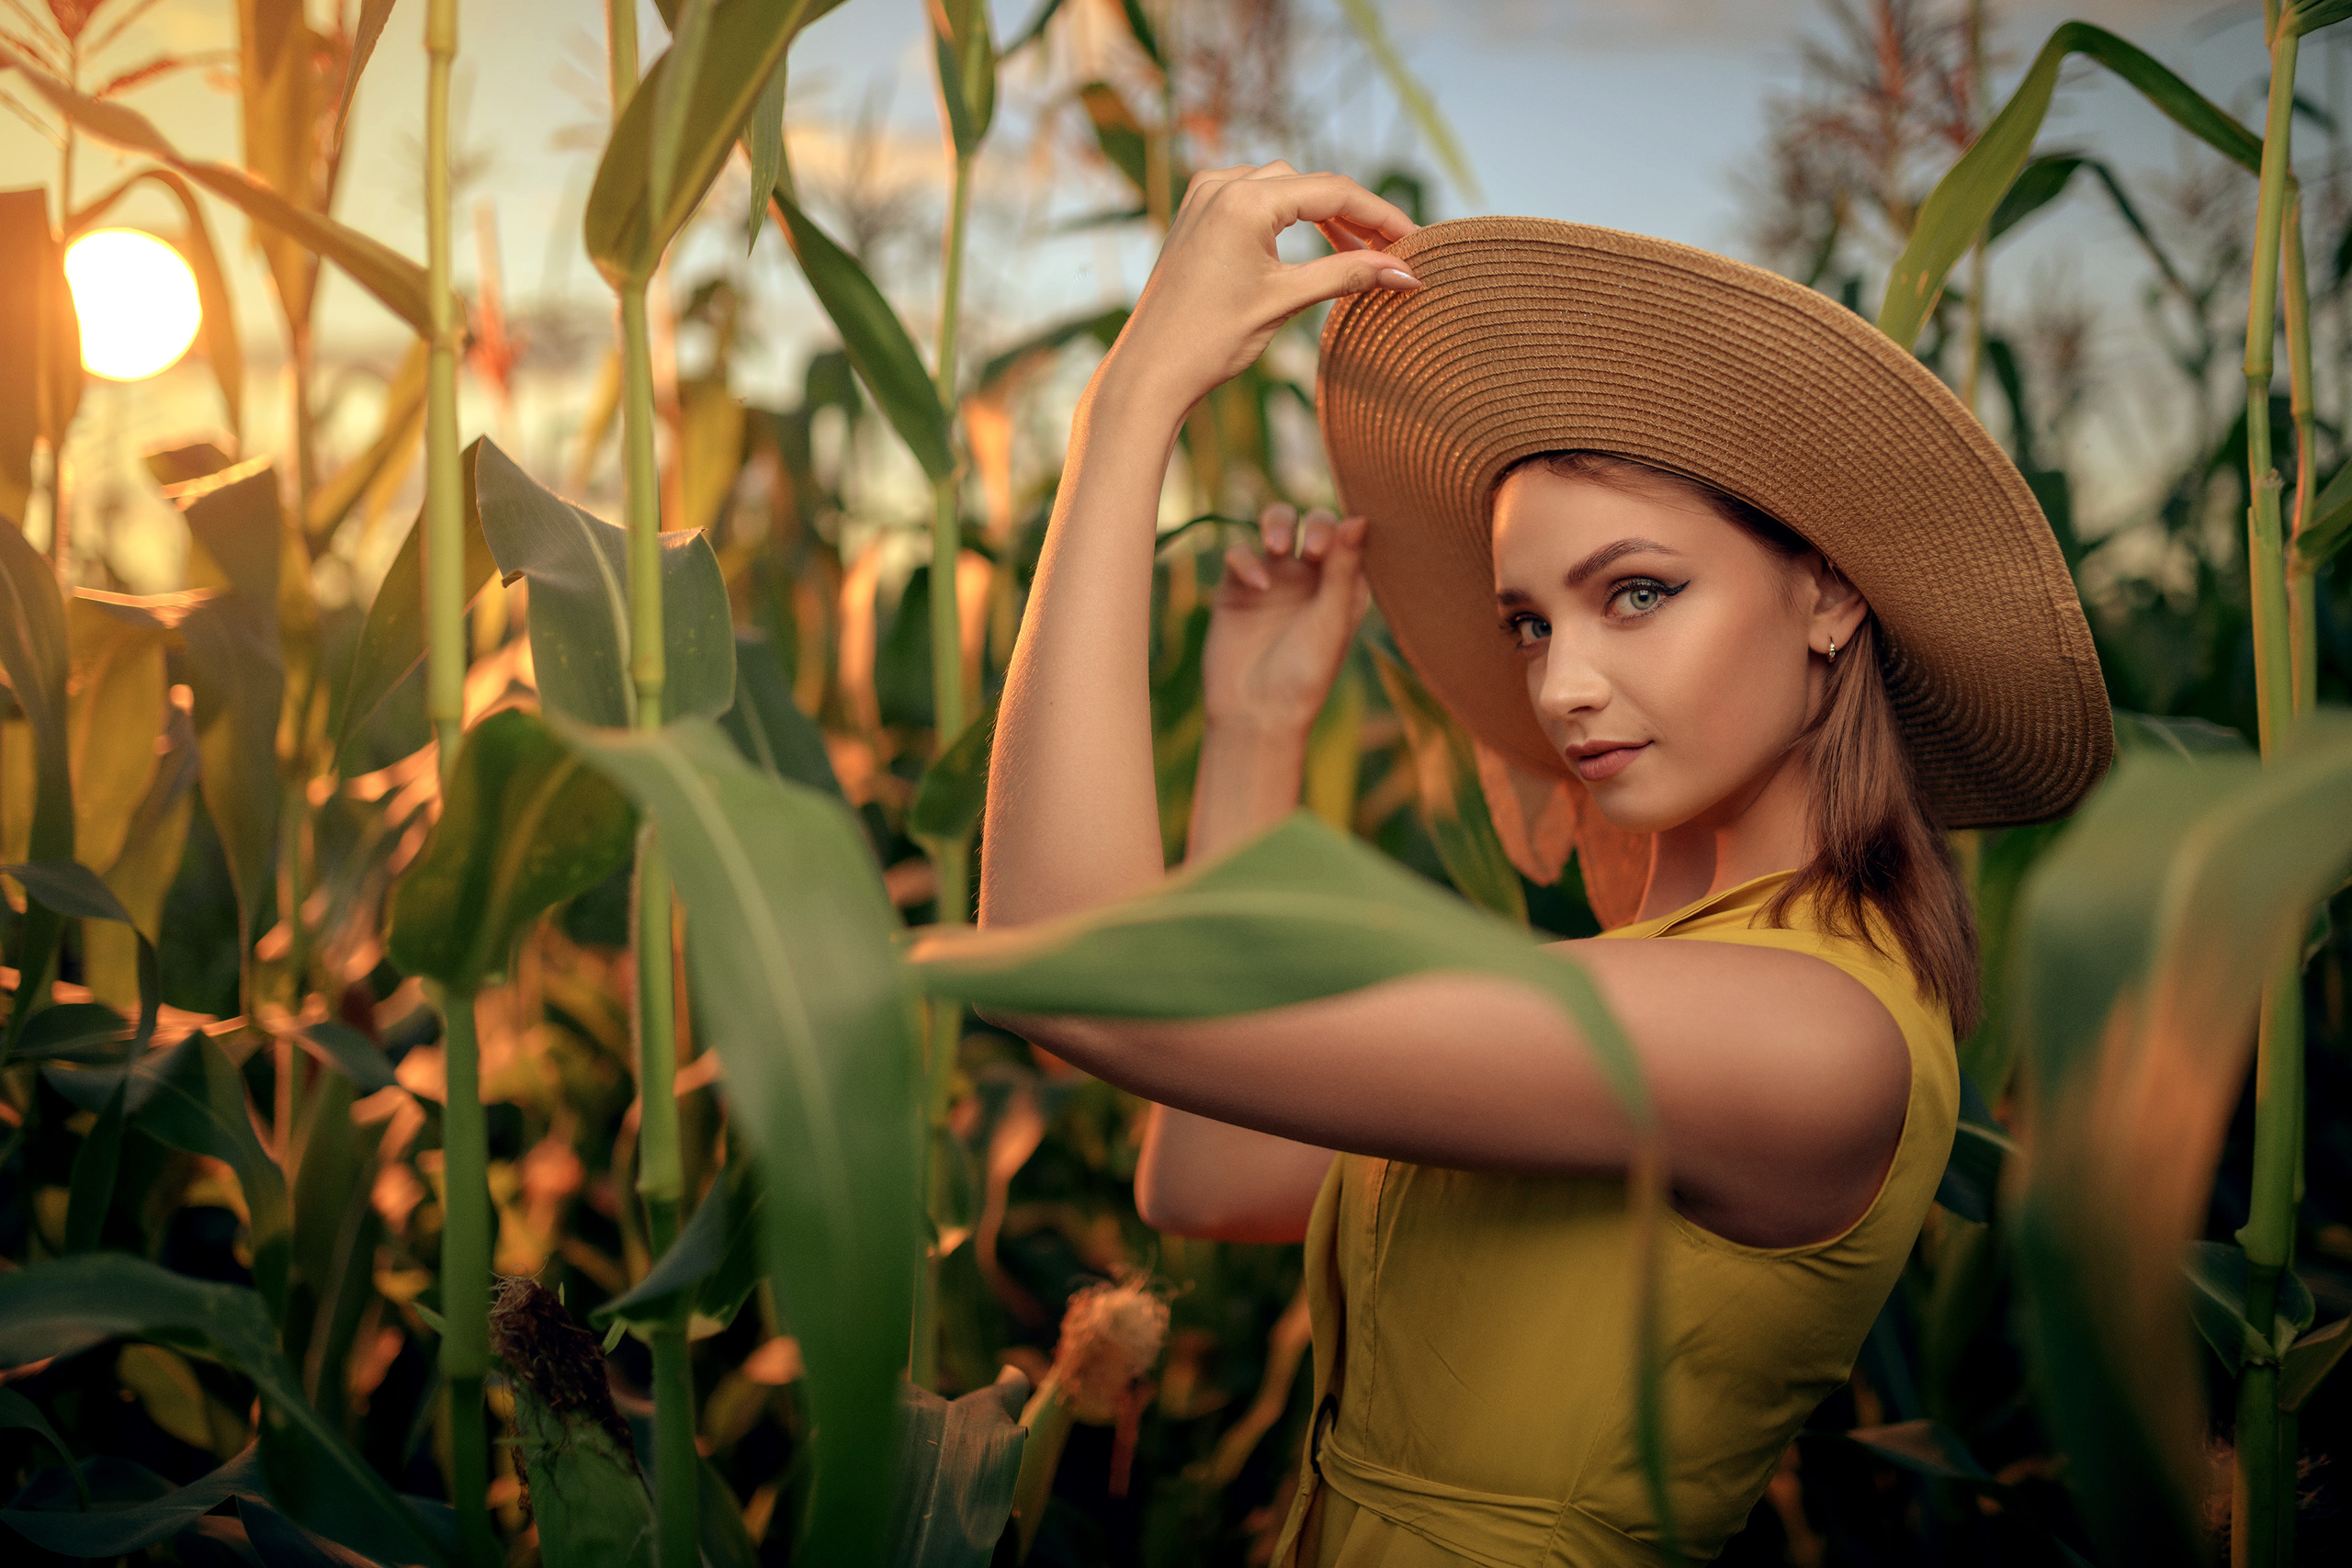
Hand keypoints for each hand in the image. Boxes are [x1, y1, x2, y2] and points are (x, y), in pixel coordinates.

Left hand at [1096, 162, 1417, 419]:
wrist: (1150, 373)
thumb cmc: (1211, 341)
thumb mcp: (1286, 302)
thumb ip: (1348, 275)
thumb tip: (1406, 273)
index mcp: (1243, 200)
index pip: (1332, 191)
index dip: (1380, 215)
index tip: (1414, 239)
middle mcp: (1220, 185)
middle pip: (1309, 185)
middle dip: (1353, 216)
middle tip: (1390, 251)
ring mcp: (1203, 197)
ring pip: (1282, 189)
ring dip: (1321, 216)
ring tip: (1357, 252)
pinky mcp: (1194, 215)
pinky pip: (1253, 201)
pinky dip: (1286, 218)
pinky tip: (1310, 245)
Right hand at [1201, 504, 1371, 739]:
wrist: (1256, 712)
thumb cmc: (1305, 674)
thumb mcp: (1331, 620)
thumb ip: (1343, 569)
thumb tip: (1360, 518)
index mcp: (1343, 587)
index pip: (1351, 537)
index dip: (1346, 529)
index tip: (1335, 550)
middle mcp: (1310, 578)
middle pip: (1314, 523)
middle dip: (1314, 525)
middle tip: (1311, 550)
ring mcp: (1273, 580)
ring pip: (1275, 525)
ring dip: (1277, 523)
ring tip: (1277, 545)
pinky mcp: (1237, 588)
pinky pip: (1240, 553)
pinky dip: (1246, 560)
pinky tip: (1256, 586)